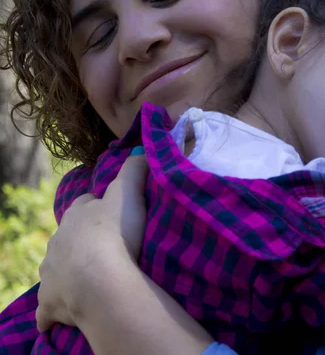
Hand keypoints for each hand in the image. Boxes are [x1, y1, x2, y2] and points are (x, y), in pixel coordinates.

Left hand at [36, 154, 148, 331]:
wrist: (99, 280)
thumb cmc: (115, 234)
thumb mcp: (129, 194)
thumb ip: (135, 170)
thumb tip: (141, 149)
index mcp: (76, 214)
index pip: (86, 204)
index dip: (99, 208)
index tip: (115, 216)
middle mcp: (57, 240)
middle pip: (69, 236)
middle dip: (82, 240)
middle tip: (107, 248)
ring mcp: (51, 271)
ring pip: (56, 266)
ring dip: (69, 269)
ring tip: (92, 277)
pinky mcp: (50, 301)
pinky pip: (48, 306)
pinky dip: (54, 308)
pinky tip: (64, 311)